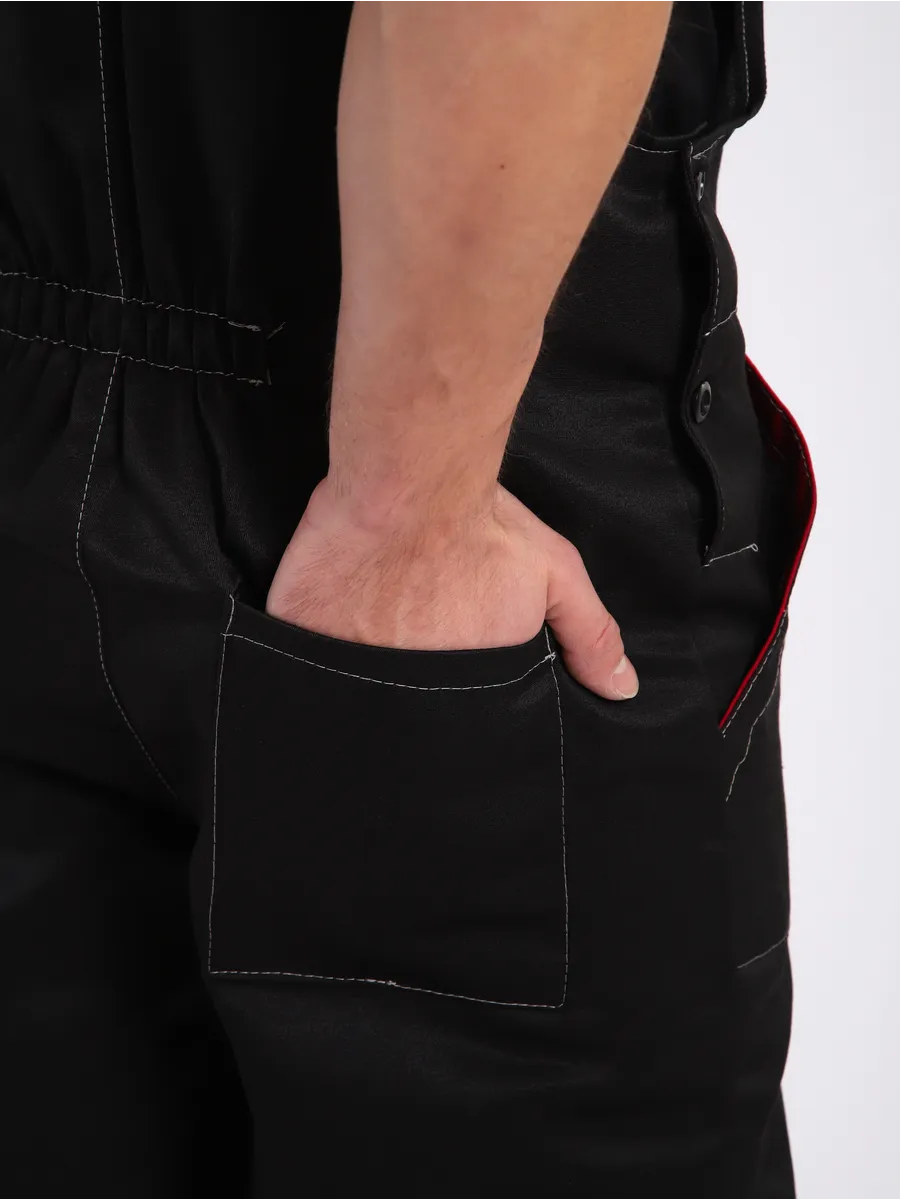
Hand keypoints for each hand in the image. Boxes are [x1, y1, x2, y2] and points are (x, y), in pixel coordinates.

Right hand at [266, 479, 638, 701]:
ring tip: (367, 626)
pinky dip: (304, 651)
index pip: (454, 722)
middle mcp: (404, 686)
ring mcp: (345, 663)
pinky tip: (320, 623)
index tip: (445, 662)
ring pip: (344, 691)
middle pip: (397, 712)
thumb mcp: (556, 577)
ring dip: (354, 672)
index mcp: (465, 680)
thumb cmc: (482, 523)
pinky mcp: (296, 630)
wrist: (411, 477)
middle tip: (406, 637)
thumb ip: (591, 638)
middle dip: (403, 696)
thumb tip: (624, 690)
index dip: (451, 706)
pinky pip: (295, 660)